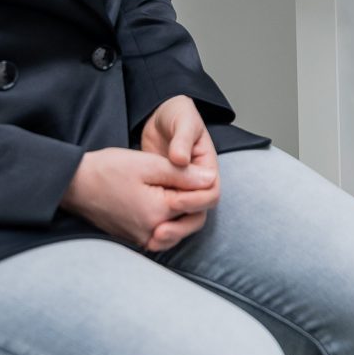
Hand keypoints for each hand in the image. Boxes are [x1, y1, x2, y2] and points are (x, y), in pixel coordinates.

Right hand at [60, 146, 218, 252]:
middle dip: (197, 202)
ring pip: (178, 230)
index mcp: (159, 212)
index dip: (206, 185)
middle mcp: (152, 232)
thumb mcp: (149, 164)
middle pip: (193, 221)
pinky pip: (161, 235)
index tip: (202, 172)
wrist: (74, 185)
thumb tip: (211, 179)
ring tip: (176, 191)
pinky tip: (162, 204)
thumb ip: (183, 174)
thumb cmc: (109, 170)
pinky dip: (168, 222)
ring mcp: (141, 239)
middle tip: (191, 180)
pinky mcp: (133, 240)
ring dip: (183, 213)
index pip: (199, 202)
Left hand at [140, 94, 218, 244]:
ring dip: (170, 232)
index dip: (196, 200)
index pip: (210, 192)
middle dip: (182, 225)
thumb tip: (180, 159)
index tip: (176, 201)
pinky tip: (142, 233)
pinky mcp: (164, 197)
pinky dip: (157, 228)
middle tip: (161, 230)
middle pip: (198, 214)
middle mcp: (196, 185)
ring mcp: (181, 192)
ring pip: (183, 221)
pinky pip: (166, 218)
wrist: (160, 118)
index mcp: (206, 167)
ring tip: (151, 238)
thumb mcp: (183, 121)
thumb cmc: (177, 116)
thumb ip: (182, 139)